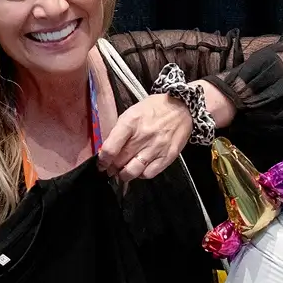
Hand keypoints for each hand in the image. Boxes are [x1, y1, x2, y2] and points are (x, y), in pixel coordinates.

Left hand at [99, 91, 214, 182]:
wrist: (182, 108)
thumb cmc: (155, 108)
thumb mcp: (132, 113)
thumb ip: (120, 131)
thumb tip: (109, 150)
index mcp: (130, 123)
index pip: (110, 149)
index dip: (102, 160)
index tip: (101, 163)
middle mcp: (143, 137)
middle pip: (120, 162)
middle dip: (112, 168)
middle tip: (111, 169)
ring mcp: (156, 148)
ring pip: (133, 171)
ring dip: (124, 175)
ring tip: (123, 173)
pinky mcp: (168, 156)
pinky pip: (150, 173)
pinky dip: (141, 175)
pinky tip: (140, 170)